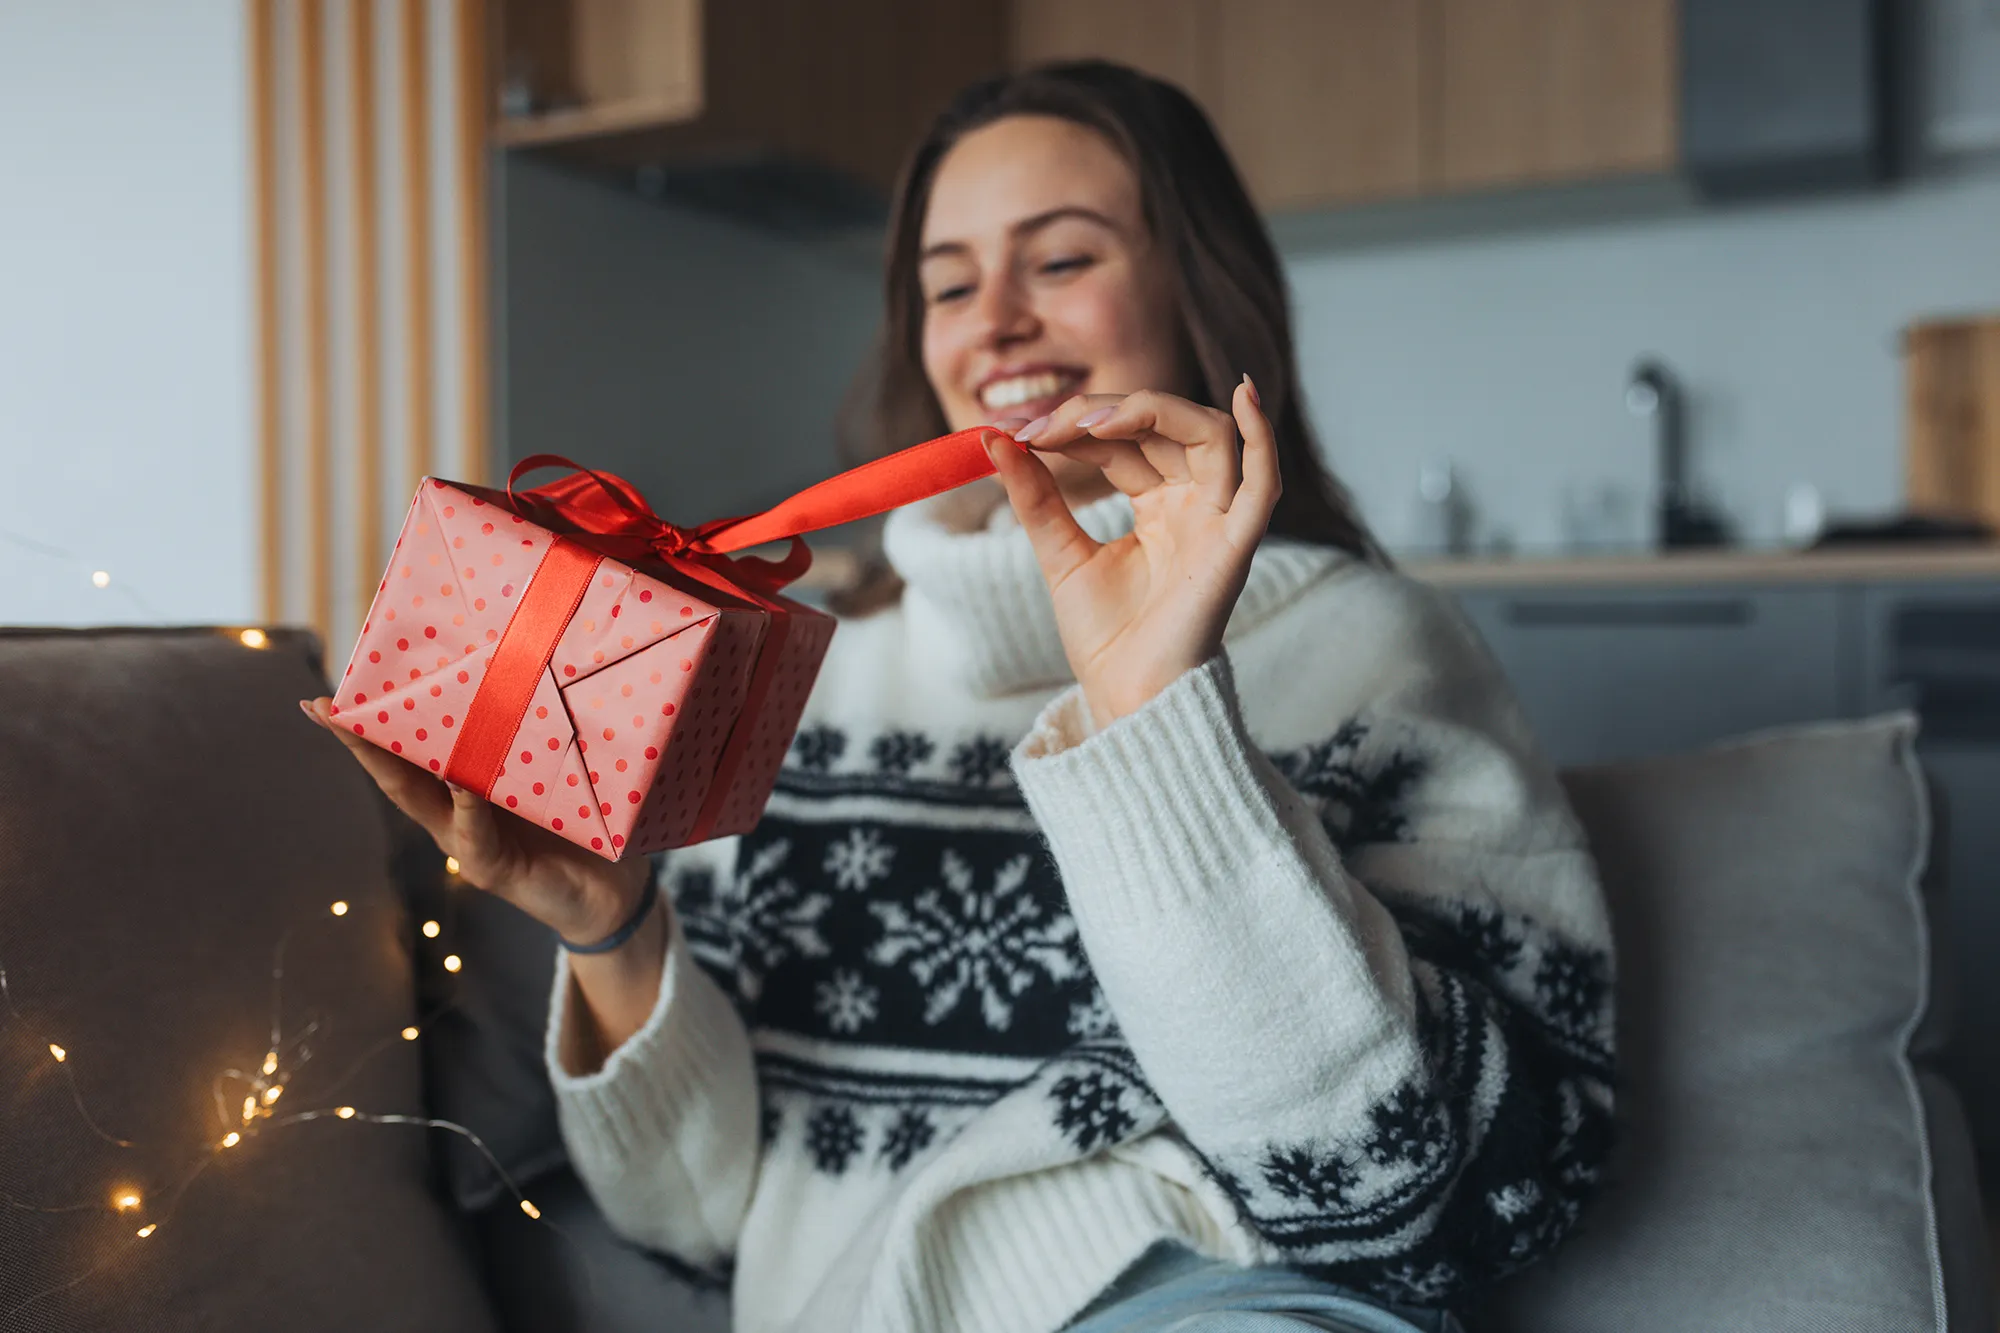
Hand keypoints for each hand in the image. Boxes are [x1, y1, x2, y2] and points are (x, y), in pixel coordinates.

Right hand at [300, 697, 652, 945]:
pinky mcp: (493, 869)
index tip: (331, 692)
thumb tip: (525, 671)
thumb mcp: (550, 773)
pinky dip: (466, 807)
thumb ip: (529, 740)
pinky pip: (474, 833)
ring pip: (419, 802)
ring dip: (391, 766)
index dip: (370, 723)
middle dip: (357, 740)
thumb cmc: (581, 825)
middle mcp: (453, 815)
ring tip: (364, 729)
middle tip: (323, 705)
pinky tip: (458, 783)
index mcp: (460, 789)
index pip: (408, 751)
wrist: (609, 893)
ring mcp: (467, 844)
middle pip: (394, 774)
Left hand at [985, 378, 1279, 726]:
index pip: (1125, 437)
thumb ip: (1035, 497)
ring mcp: (1218, 521)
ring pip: (1210, 434)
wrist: (1126, 699)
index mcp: (1160, 504)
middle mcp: (1195, 503)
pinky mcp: (1234, 547)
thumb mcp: (1059, 555)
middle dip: (1101, 413)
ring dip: (1153, 410)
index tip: (1016, 432)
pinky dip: (1263, 437)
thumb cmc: (1106, 639)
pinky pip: (1264, 483)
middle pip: (1164, 424)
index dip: (1075, 424)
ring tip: (1090, 421)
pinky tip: (1244, 395)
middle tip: (1042, 427)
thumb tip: (994, 439)